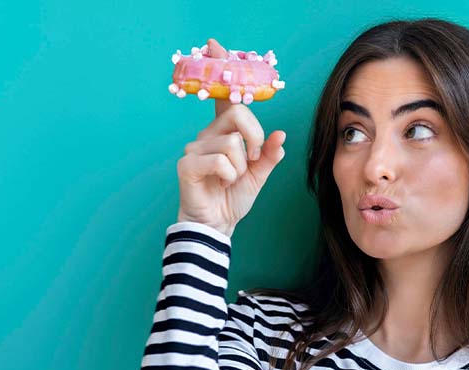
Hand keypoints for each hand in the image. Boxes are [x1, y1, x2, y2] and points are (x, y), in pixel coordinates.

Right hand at [176, 39, 285, 236]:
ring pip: (233, 143)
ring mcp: (195, 147)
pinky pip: (221, 161)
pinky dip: (230, 176)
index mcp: (224, 132)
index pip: (225, 98)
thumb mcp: (260, 175)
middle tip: (254, 159)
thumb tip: (281, 134)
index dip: (219, 71)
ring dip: (242, 166)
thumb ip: (269, 154)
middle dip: (256, 139)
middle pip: (239, 115)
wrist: (218, 224)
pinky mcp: (187, 164)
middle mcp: (207, 134)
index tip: (215, 45)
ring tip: (233, 178)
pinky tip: (221, 184)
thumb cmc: (233, 197)